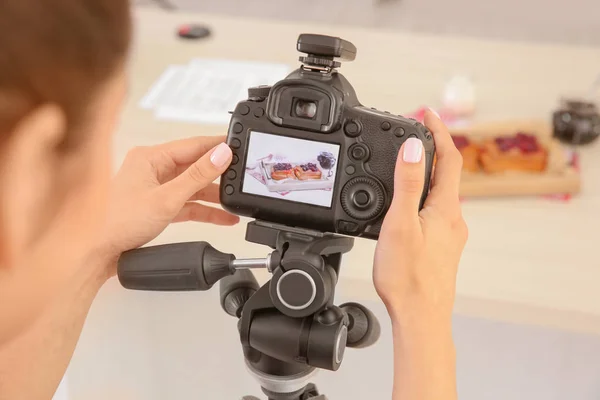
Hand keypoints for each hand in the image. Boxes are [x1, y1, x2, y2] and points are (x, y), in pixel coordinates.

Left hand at [97, 136, 238, 277]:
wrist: (99, 252)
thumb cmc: (119, 222)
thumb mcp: (167, 198)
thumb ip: (198, 176)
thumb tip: (221, 154)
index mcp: (149, 157)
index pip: (192, 145)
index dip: (217, 146)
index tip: (239, 145)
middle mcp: (152, 168)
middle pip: (194, 166)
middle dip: (218, 174)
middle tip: (242, 176)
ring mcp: (155, 187)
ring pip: (193, 186)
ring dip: (213, 196)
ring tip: (236, 202)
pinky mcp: (159, 205)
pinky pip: (187, 202)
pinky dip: (204, 209)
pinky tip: (222, 216)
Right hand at [374, 110, 467, 324]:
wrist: (420, 318)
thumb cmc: (408, 277)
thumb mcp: (400, 224)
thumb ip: (408, 183)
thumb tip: (414, 146)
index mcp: (446, 208)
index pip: (450, 158)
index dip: (439, 131)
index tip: (427, 112)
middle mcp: (454, 219)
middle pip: (447, 173)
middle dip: (430, 149)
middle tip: (409, 133)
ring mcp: (450, 235)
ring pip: (440, 194)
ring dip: (426, 173)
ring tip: (404, 164)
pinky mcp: (442, 247)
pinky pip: (435, 211)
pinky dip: (422, 196)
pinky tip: (405, 206)